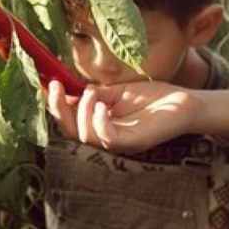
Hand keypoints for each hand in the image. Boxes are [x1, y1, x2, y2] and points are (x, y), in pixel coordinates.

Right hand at [48, 79, 196, 152]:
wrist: (183, 102)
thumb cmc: (151, 98)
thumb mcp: (116, 92)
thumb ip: (93, 93)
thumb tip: (67, 87)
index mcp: (99, 126)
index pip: (68, 122)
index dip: (54, 106)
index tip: (45, 85)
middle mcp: (106, 138)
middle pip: (70, 132)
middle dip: (58, 110)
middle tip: (56, 87)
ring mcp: (119, 142)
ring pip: (86, 137)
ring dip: (82, 112)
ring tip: (91, 92)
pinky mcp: (134, 142)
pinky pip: (110, 139)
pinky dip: (101, 123)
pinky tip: (102, 106)